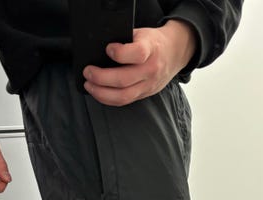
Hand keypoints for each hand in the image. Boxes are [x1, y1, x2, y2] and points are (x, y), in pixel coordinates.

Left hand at [82, 19, 197, 105]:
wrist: (174, 53)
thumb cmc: (153, 43)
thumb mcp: (142, 34)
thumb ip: (125, 41)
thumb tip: (100, 48)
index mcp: (151, 49)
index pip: (138, 54)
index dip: (120, 53)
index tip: (108, 49)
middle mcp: (150, 69)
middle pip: (124, 80)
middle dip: (101, 77)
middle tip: (88, 72)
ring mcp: (148, 85)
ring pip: (123, 96)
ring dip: (101, 93)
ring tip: (89, 85)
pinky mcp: (144, 94)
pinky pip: (124, 101)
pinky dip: (108, 99)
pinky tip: (99, 93)